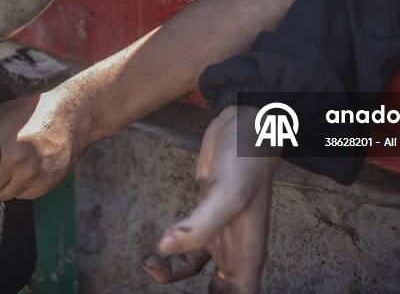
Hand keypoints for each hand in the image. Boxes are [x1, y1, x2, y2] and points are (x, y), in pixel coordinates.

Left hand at [0, 89, 86, 200]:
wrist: (72, 117)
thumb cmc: (33, 113)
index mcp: (3, 139)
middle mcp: (18, 159)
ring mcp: (34, 174)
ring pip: (1, 195)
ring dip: (1, 185)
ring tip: (12, 164)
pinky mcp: (45, 184)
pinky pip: (20, 196)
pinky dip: (19, 187)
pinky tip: (27, 168)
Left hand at [142, 106, 279, 292]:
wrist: (242, 122)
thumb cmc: (246, 158)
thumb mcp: (227, 194)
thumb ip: (199, 225)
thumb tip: (164, 248)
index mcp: (248, 254)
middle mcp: (236, 250)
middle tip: (167, 280)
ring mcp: (220, 235)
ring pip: (198, 276)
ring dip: (174, 277)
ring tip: (151, 266)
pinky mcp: (203, 218)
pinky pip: (187, 251)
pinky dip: (170, 258)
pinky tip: (153, 253)